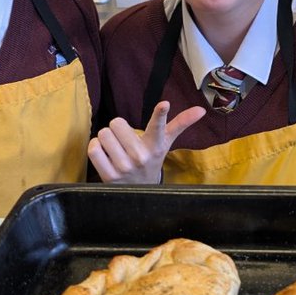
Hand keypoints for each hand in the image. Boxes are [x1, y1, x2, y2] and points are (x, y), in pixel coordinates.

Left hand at [87, 102, 205, 184]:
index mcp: (156, 145)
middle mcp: (142, 156)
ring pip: (103, 134)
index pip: (158, 126)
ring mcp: (125, 167)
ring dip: (106, 139)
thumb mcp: (166, 141)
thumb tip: (201, 109)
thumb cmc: (152, 158)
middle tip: (124, 139)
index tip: (164, 104)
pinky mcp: (109, 176)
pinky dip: (95, 148)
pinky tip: (105, 155)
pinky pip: (93, 149)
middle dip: (117, 128)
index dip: (160, 114)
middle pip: (116, 123)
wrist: (142, 190)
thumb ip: (181, 123)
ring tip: (116, 148)